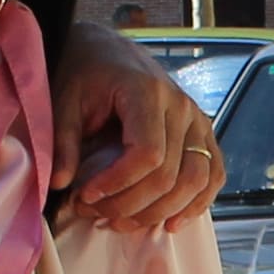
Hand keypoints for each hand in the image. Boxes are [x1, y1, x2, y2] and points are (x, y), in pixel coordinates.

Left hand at [49, 28, 219, 232]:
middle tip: (95, 212)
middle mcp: (180, 106)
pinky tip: (171, 221)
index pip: (148, 154)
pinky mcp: (203, 132)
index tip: (86, 195)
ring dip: (160, 211)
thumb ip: (63, 141)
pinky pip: (213, 174)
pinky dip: (196, 203)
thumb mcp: (65, 101)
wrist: (109, 52)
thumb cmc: (86, 75)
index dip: (119, 184)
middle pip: (170, 175)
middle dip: (131, 204)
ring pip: (195, 180)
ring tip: (123, 221)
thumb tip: (60, 183)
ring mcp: (197, 119)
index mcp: (146, 92)